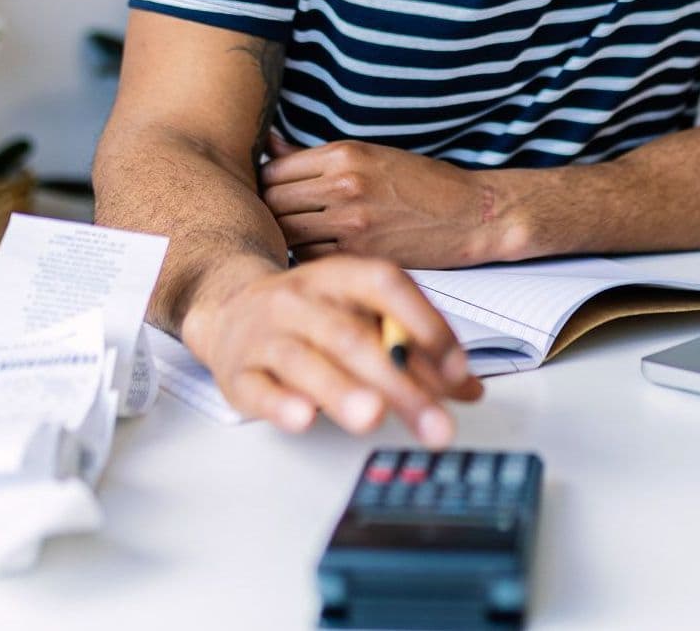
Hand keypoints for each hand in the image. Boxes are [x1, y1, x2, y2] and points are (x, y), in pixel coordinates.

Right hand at [180, 253, 482, 439]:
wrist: (231, 307)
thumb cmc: (312, 314)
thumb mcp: (363, 314)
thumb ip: (415, 348)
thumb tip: (468, 388)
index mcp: (342, 276)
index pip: (387, 287)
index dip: (425, 324)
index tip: (457, 370)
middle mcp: (303, 299)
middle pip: (354, 337)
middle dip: (399, 382)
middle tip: (434, 422)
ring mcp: (267, 334)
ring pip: (306, 360)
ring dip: (341, 391)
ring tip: (373, 417)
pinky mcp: (238, 373)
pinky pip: (259, 388)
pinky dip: (281, 404)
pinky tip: (304, 418)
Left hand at [260, 132, 504, 266]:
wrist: (471, 213)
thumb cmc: (423, 183)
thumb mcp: (371, 155)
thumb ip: (316, 156)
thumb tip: (270, 144)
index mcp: (345, 154)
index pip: (274, 169)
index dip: (266, 183)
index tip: (275, 193)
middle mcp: (343, 184)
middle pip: (272, 201)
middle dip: (270, 211)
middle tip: (280, 219)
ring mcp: (350, 221)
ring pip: (286, 231)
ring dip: (285, 236)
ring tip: (297, 237)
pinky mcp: (360, 253)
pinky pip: (308, 257)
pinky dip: (308, 256)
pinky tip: (320, 252)